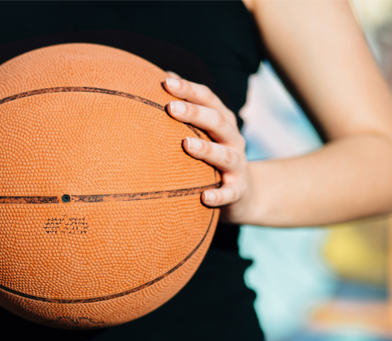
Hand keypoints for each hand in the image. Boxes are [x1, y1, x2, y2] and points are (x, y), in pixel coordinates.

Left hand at [163, 73, 252, 222]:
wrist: (243, 193)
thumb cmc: (212, 156)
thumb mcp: (203, 133)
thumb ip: (185, 112)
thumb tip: (160, 79)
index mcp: (222, 122)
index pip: (208, 99)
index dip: (189, 89)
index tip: (165, 82)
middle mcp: (232, 140)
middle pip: (217, 121)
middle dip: (195, 113)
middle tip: (171, 108)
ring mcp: (237, 165)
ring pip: (224, 155)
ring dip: (206, 149)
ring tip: (186, 145)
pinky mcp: (238, 190)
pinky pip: (229, 193)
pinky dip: (219, 195)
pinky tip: (204, 197)